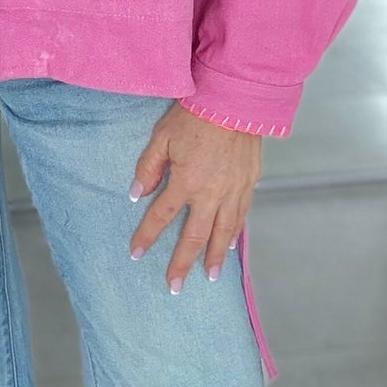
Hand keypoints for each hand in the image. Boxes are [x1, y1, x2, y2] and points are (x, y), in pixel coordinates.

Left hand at [129, 103, 263, 291]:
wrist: (234, 99)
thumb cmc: (195, 114)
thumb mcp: (161, 137)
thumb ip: (148, 168)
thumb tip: (137, 194)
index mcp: (185, 181)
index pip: (161, 216)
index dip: (147, 236)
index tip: (136, 253)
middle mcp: (211, 193)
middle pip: (194, 236)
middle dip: (182, 263)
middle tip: (175, 287)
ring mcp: (233, 190)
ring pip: (223, 232)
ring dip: (215, 256)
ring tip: (210, 276)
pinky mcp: (249, 182)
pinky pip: (241, 215)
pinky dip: (235, 233)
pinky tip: (230, 245)